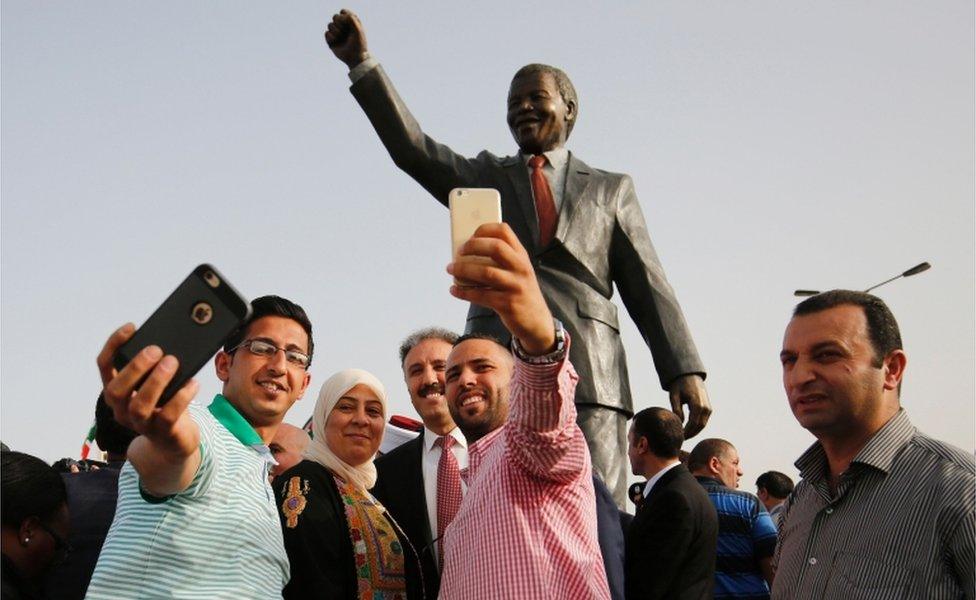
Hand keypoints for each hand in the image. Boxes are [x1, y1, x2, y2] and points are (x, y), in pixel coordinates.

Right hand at [96, 323, 199, 458]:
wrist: (174, 442)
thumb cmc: (164, 405)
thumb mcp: (156, 384)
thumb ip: (155, 368)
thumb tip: (171, 342)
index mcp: (118, 392)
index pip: (104, 367)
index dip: (113, 346)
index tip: (131, 327)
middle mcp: (122, 409)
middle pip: (116, 390)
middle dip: (134, 368)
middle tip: (155, 350)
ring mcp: (140, 424)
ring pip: (139, 405)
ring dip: (156, 382)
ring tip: (172, 362)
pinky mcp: (162, 433)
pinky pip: (168, 416)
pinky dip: (181, 397)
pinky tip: (193, 383)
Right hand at [324, 9, 367, 67]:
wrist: (355, 58)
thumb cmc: (359, 44)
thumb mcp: (358, 30)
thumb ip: (351, 19)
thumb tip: (339, 15)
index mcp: (351, 22)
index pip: (343, 12)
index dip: (343, 16)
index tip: (348, 22)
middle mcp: (343, 27)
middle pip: (335, 17)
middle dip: (339, 23)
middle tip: (344, 31)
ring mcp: (337, 33)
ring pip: (330, 25)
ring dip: (335, 31)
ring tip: (340, 37)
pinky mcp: (331, 41)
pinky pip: (326, 33)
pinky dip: (331, 37)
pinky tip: (336, 42)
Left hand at [447, 223, 554, 354]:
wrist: (537, 322)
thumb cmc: (520, 293)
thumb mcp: (518, 272)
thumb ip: (502, 260)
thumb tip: (467, 253)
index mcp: (522, 256)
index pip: (505, 231)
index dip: (485, 229)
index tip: (470, 235)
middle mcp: (521, 268)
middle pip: (496, 248)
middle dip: (473, 246)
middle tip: (459, 252)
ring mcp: (516, 286)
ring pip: (486, 272)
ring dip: (463, 270)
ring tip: (450, 269)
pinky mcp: (508, 304)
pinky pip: (481, 295)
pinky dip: (464, 292)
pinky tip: (454, 290)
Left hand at [668, 374, 710, 438]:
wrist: (690, 376)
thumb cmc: (679, 385)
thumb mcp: (674, 396)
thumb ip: (676, 409)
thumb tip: (679, 423)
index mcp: (697, 404)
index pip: (693, 423)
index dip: (686, 432)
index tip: (679, 437)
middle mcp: (705, 407)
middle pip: (699, 426)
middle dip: (690, 434)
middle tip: (680, 440)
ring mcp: (708, 408)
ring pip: (702, 425)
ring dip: (694, 432)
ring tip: (684, 437)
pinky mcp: (708, 408)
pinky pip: (703, 421)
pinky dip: (697, 427)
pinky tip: (688, 430)